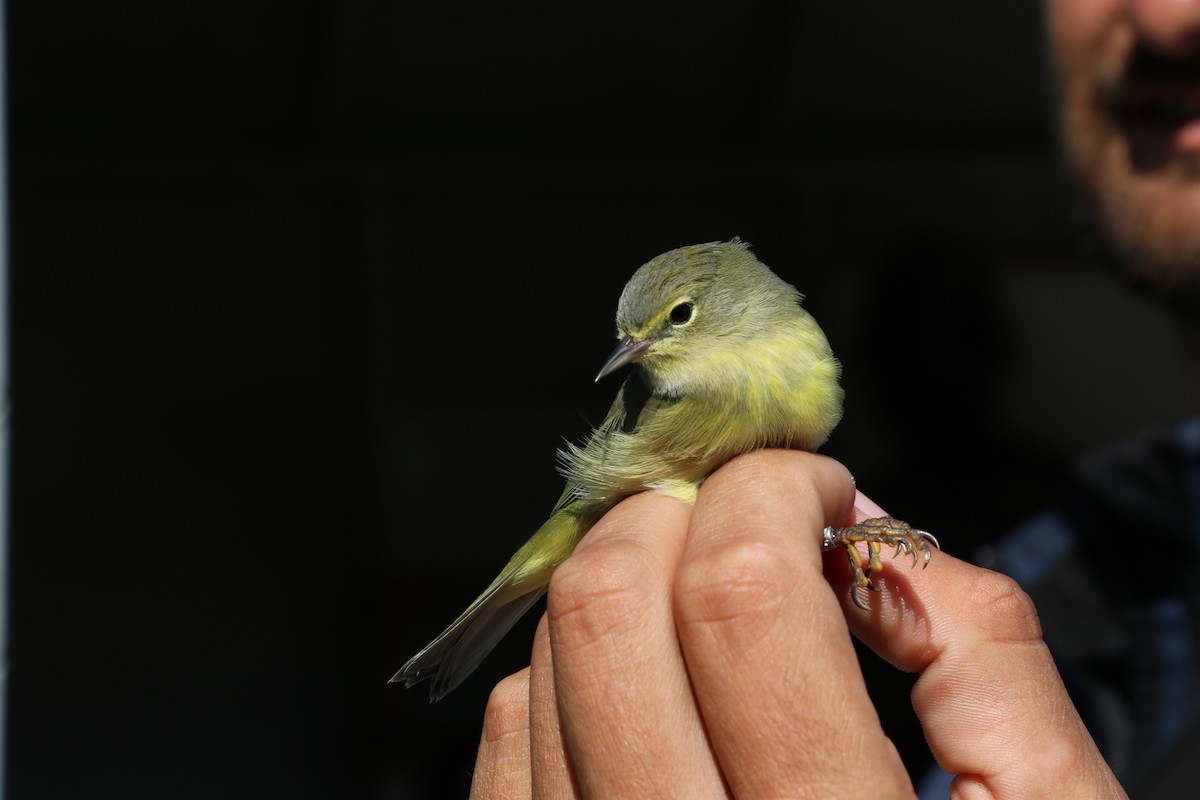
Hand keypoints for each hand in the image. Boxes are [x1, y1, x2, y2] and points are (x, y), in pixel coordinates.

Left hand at [468, 449, 1127, 798]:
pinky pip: (509, 749)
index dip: (773, 495)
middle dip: (680, 515)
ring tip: (706, 592)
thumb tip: (879, 547)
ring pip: (546, 669)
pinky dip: (569, 670)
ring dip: (628, 583)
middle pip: (610, 616)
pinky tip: (647, 677)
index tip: (817, 488)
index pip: (741, 604)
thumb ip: (989, 661)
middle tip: (749, 515)